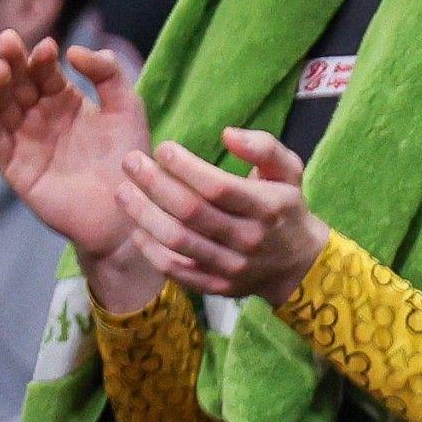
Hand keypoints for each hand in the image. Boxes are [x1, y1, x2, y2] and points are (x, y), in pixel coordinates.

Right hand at [0, 31, 151, 264]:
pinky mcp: (15, 167)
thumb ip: (108, 74)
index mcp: (66, 102)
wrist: (129, 209)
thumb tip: (74, 50)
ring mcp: (26, 141)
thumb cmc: (130, 158)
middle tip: (7, 41)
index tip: (47, 46)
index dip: (42, 57)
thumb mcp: (126, 108)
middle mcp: (41, 118)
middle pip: (18, 84)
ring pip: (1, 107)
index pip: (45, 72)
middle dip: (12, 62)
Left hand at [114, 129, 332, 306]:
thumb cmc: (285, 208)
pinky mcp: (217, 286)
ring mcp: (232, 266)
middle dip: (154, 184)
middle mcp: (250, 239)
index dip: (185, 167)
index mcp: (268, 208)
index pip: (219, 187)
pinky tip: (137, 229)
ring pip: (177, 240)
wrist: (298, 264)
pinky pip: (175, 269)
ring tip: (123, 192)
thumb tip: (228, 134)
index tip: (163, 148)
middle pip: (191, 212)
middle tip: (131, 162)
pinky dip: (150, 250)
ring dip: (144, 214)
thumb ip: (264, 147)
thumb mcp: (289, 172)